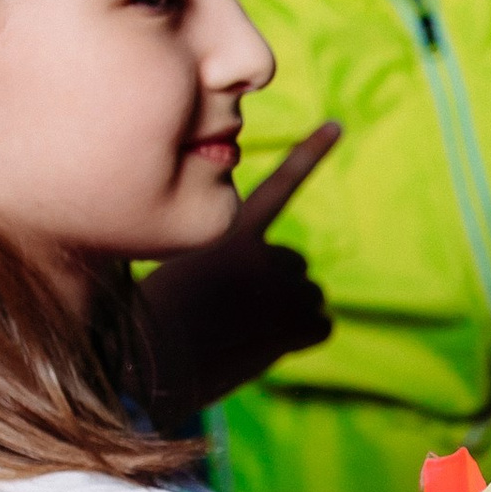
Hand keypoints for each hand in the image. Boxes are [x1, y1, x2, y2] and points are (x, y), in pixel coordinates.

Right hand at [134, 121, 340, 424]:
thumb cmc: (154, 319)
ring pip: (309, 296)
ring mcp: (282, 289)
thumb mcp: (170, 267)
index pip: (280, 186)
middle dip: (274, 285)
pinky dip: (301, 338)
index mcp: (230, 231)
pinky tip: (264, 345)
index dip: (310, 154)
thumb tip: (237, 282)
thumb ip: (210, 257)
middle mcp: (264, 253)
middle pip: (293, 263)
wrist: (154, 366)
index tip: (337, 125)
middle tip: (233, 309)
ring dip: (287, 313)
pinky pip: (321, 326)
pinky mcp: (293, 326)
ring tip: (243, 330)